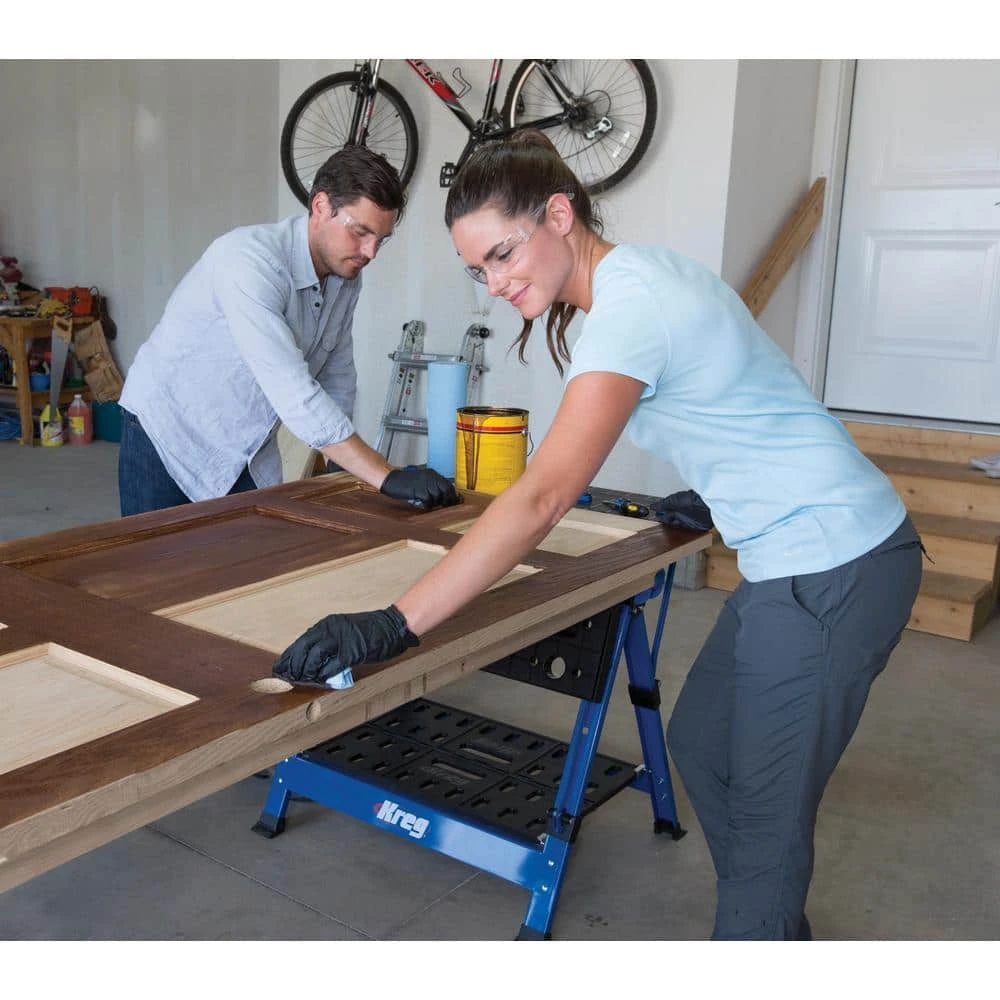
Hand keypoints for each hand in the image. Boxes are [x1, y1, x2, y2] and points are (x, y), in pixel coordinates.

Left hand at [273, 605, 419, 687]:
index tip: (280, 669)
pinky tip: (321, 681)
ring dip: (307, 671)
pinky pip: (333, 666)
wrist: (392, 626)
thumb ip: (328, 645)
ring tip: (303, 680)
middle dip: (293, 665)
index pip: (300, 642)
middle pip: (303, 648)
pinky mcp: (352, 651)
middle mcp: (330, 629)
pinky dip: (325, 675)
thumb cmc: (369, 632)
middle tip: (287, 679)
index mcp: (326, 624)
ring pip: (314, 656)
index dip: (288, 657)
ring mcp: (341, 639)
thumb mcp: (343, 633)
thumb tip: (312, 662)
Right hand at [380, 466, 461, 509]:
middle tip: (445, 506)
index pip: (449, 484)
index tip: (456, 501)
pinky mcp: (417, 490)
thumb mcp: (421, 480)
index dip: (453, 494)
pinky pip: (428, 500)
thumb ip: (432, 485)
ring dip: (434, 502)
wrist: (390, 478)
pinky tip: (421, 504)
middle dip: (447, 500)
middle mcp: (430, 477)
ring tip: (427, 503)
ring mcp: (424, 483)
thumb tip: (445, 495)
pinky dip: (426, 504)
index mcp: (432, 474)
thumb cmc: (405, 481)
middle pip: (447, 490)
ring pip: (437, 496)